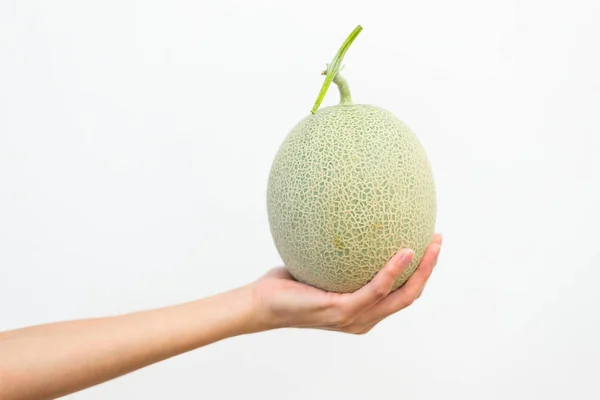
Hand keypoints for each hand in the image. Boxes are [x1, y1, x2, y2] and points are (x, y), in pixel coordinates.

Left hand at [250, 233, 442, 333]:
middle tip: (438, 240)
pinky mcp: (342, 311)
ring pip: (401, 295)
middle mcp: (363, 318)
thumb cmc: (287, 285)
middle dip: (429, 268)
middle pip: (409, 295)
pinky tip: (404, 251)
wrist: (261, 304)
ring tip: (431, 243)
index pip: (400, 294)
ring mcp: (354, 317)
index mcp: (361, 310)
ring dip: (421, 269)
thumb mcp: (320, 266)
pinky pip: (376, 289)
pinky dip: (393, 271)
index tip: (428, 244)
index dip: (420, 272)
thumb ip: (338, 254)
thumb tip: (347, 219)